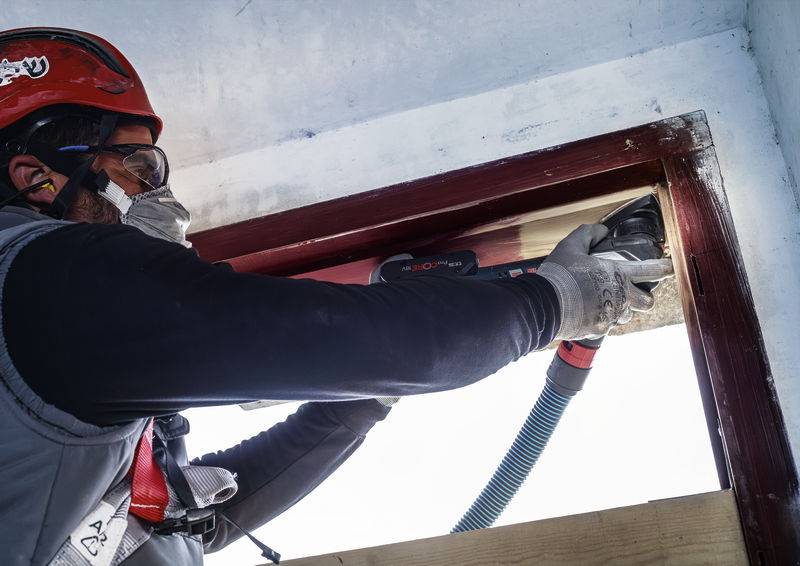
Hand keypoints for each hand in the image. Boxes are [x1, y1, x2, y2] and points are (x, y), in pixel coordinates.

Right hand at [536, 224, 673, 339]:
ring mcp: (611, 315)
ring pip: (627, 315)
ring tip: (604, 301)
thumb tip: (601, 229)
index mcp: (617, 274)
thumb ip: (588, 234)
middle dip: (645, 296)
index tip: (670, 266)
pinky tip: (586, 311)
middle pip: (648, 301)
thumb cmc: (559, 275)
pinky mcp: (599, 330)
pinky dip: (600, 318)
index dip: (665, 267)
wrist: (545, 305)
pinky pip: (606, 325)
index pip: (651, 270)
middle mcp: (620, 297)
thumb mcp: (570, 246)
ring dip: (621, 308)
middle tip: (634, 291)